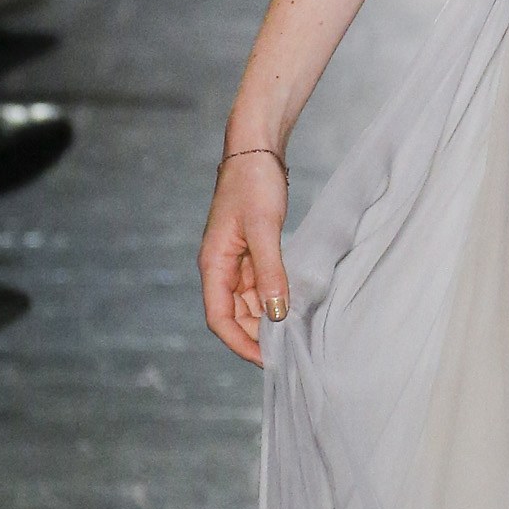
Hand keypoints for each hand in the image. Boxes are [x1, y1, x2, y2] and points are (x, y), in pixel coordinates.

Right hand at [199, 149, 289, 364]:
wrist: (256, 149)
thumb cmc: (254, 182)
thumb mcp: (264, 228)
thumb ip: (270, 272)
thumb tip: (276, 313)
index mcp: (213, 264)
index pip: (219, 319)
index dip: (241, 343)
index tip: (269, 359)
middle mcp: (220, 268)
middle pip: (234, 317)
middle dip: (257, 336)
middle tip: (290, 351)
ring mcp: (235, 262)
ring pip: (248, 304)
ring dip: (266, 319)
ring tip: (295, 333)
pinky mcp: (250, 254)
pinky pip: (259, 287)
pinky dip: (273, 299)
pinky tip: (294, 305)